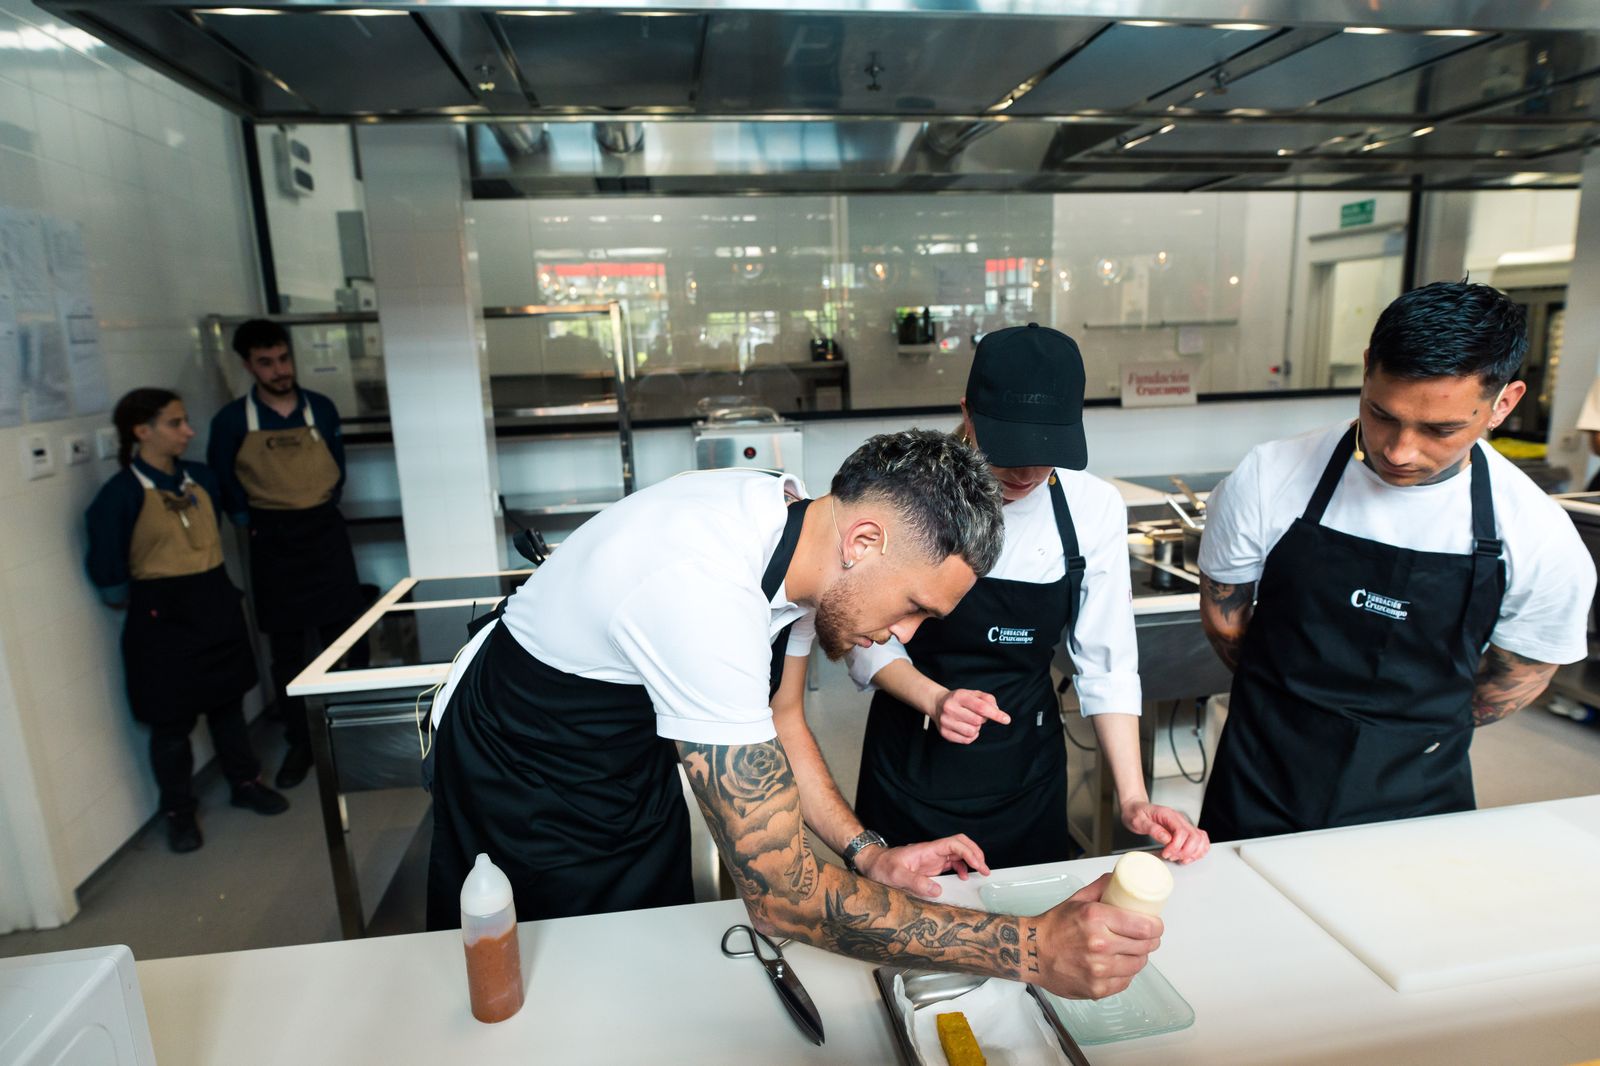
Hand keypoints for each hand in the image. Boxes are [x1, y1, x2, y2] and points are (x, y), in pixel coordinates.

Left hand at [854, 834, 990, 897]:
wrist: (872, 863)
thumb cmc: (881, 867)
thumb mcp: (896, 876)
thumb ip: (915, 882)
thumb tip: (937, 891)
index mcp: (927, 850)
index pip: (954, 844)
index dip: (969, 852)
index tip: (979, 865)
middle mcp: (932, 852)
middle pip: (960, 844)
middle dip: (975, 853)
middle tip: (985, 869)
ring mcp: (932, 859)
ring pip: (958, 853)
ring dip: (971, 861)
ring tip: (981, 873)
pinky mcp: (930, 867)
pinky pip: (951, 863)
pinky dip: (962, 868)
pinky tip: (965, 878)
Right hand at [931, 688, 1009, 743]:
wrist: (937, 704)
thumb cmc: (959, 699)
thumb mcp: (973, 693)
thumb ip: (988, 699)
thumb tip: (997, 711)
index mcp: (959, 696)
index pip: (981, 707)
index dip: (995, 714)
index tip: (1006, 719)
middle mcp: (950, 708)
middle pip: (977, 721)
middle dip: (982, 720)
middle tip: (977, 715)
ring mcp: (945, 721)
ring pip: (972, 732)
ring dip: (976, 728)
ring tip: (970, 722)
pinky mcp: (944, 733)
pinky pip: (966, 740)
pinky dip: (971, 736)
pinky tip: (966, 728)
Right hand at [1034, 873, 1162, 999]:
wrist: (1031, 952)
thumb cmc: (1053, 926)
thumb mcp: (1076, 899)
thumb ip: (1101, 887)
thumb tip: (1119, 878)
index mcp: (1096, 918)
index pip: (1144, 926)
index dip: (1156, 926)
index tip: (1156, 924)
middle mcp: (1099, 945)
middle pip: (1145, 946)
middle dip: (1150, 941)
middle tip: (1146, 937)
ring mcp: (1099, 969)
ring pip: (1138, 965)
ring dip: (1139, 957)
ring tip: (1132, 950)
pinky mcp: (1097, 988)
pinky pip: (1125, 981)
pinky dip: (1125, 973)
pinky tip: (1118, 964)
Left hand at [1121, 800, 1208, 863]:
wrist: (1135, 808)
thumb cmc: (1136, 813)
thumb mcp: (1138, 821)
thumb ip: (1153, 829)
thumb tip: (1166, 839)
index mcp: (1168, 815)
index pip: (1182, 832)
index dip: (1177, 846)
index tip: (1166, 853)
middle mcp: (1179, 819)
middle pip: (1195, 837)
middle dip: (1185, 852)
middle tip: (1172, 856)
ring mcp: (1183, 825)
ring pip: (1200, 839)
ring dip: (1193, 853)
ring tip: (1179, 857)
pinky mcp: (1184, 831)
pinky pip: (1199, 840)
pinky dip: (1197, 850)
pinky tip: (1187, 856)